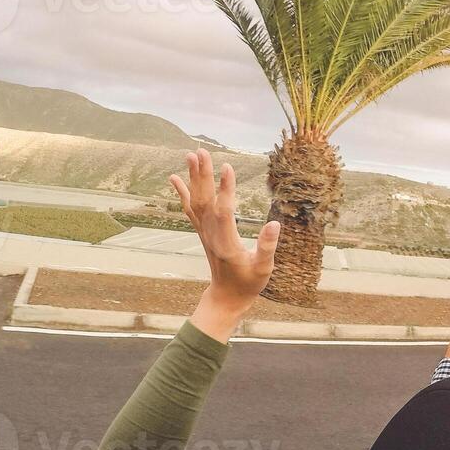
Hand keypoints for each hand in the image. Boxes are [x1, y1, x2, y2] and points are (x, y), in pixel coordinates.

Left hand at [169, 149, 280, 340]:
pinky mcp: (203, 232)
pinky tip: (175, 177)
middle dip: (203, 175)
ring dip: (193, 178)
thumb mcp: (264, 268)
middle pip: (205, 201)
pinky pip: (190, 209)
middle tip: (201, 152)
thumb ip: (268, 246)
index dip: (225, 189)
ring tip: (191, 155)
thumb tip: (275, 223)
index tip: (227, 167)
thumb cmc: (248, 284)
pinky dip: (182, 192)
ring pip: (196, 201)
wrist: (226, 297)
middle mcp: (211, 235)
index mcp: (227, 243)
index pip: (224, 211)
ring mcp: (205, 233)